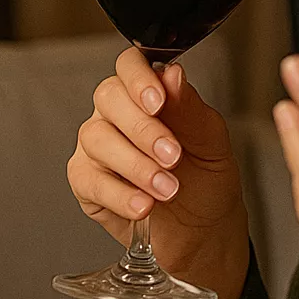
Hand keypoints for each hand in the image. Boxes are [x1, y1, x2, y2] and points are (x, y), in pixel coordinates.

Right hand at [67, 48, 250, 298]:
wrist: (205, 234)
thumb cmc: (209, 180)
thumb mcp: (212, 144)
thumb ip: (190, 109)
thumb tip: (173, 73)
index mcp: (151, 93)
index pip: (131, 64)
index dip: (138, 78)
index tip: (158, 100)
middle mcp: (118, 113)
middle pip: (109, 98)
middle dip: (142, 128)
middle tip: (172, 155)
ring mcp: (97, 147)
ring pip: (97, 138)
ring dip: (136, 165)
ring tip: (168, 189)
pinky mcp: (86, 182)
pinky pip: (89, 179)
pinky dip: (119, 194)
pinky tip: (144, 205)